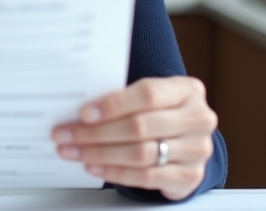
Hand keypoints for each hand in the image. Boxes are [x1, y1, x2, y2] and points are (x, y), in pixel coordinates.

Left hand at [51, 76, 216, 200]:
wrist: (191, 142)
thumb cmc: (164, 113)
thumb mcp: (156, 97)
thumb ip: (127, 99)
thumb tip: (82, 110)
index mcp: (187, 90)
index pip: (147, 94)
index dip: (113, 104)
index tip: (84, 113)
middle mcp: (198, 118)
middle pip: (139, 126)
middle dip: (96, 132)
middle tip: (67, 135)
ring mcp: (196, 149)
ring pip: (140, 153)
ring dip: (100, 153)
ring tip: (75, 151)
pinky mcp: (189, 176)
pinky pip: (145, 176)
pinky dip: (115, 172)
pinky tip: (95, 167)